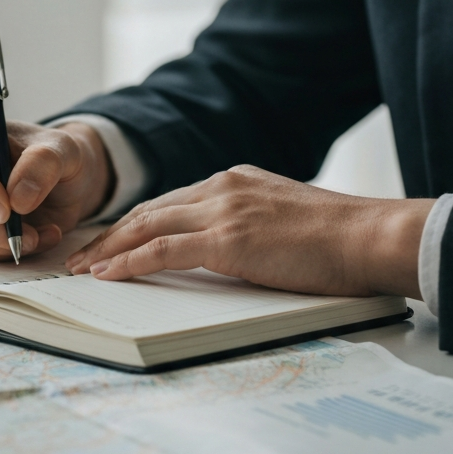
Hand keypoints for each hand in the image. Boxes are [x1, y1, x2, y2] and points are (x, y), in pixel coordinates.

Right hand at [0, 110, 113, 260]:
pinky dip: (8, 252)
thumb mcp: (63, 149)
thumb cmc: (56, 156)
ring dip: (2, 244)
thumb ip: (43, 164)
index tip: (8, 209)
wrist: (63, 183)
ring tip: (41, 233)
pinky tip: (36, 237)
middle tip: (28, 234)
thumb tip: (17, 201)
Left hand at [66, 165, 434, 298]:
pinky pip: (162, 249)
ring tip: (82, 268)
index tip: (110, 240)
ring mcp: (223, 210)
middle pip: (148, 211)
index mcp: (234, 181)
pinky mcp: (228, 238)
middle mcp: (222, 187)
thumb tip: (224, 247)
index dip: (134, 224)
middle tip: (80, 256)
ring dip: (108, 249)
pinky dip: (129, 261)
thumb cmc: (339, 238)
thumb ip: (246, 223)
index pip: (169, 203)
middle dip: (110, 235)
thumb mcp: (282, 219)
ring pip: (146, 226)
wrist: (372, 236)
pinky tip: (107, 272)